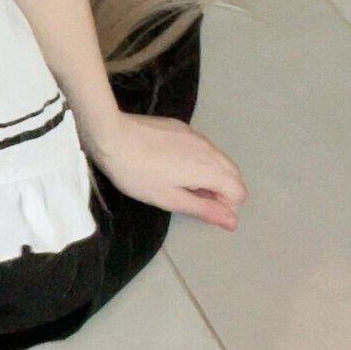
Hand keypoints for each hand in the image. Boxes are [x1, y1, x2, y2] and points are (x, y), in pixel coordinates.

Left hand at [87, 110, 248, 229]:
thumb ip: (204, 209)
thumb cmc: (137, 172)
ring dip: (210, 175)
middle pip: (233, 174)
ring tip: (179, 182)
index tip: (199, 207)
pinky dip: (199, 160)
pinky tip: (171, 164)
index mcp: (209, 169)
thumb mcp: (169, 198)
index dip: (224, 206)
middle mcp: (209, 149)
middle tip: (190, 197)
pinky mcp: (182, 127)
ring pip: (218, 159)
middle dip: (221, 191)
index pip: (239, 192)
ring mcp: (196, 135)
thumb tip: (233, 221)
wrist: (111, 134)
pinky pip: (203, 147)